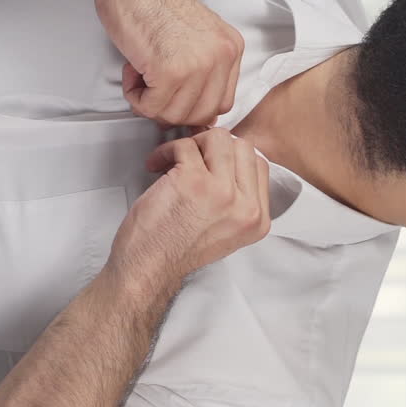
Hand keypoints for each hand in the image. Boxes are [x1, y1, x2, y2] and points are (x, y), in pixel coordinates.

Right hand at [95, 0, 243, 127]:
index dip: (193, 106)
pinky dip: (135, 96)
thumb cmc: (152, 3)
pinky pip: (151, 107)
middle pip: (201, 115)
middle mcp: (220, 56)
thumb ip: (204, 70)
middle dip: (171, 108)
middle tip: (152, 86)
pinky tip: (132, 71)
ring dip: (150, 102)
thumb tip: (196, 110)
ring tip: (140, 73)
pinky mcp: (169, 71)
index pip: (223, 103)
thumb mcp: (198, 36)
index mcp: (231, 47)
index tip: (174, 96)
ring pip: (175, 114)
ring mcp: (197, 65)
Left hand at [108, 128, 270, 290]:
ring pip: (218, 138)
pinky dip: (167, 150)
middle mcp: (245, 207)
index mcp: (257, 219)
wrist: (147, 267)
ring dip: (192, 143)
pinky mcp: (193, 181)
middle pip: (242, 147)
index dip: (231, 155)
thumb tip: (229, 159)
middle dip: (212, 146)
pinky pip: (186, 145)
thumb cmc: (175, 250)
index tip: (210, 159)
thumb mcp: (224, 229)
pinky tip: (157, 164)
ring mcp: (221, 193)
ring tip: (175, 159)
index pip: (258, 164)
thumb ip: (236, 198)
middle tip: (191, 157)